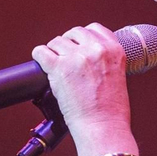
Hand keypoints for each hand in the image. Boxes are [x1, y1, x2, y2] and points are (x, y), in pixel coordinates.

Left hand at [31, 24, 136, 155]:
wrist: (103, 127)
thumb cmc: (111, 111)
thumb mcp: (117, 76)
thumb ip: (104, 61)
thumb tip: (87, 58)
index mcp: (114, 50)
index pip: (93, 28)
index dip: (82, 37)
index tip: (78, 46)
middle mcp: (96, 49)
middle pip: (74, 33)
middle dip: (68, 44)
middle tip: (65, 58)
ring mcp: (77, 57)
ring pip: (56, 42)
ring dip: (54, 52)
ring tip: (55, 67)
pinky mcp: (59, 68)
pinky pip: (41, 52)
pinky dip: (39, 56)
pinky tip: (42, 64)